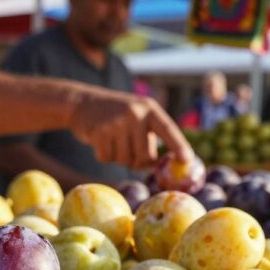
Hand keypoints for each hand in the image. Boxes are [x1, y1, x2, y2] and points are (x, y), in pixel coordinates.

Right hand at [68, 88, 193, 167]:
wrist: (83, 103)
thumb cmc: (117, 116)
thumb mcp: (137, 117)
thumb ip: (150, 137)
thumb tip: (159, 165)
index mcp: (149, 109)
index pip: (168, 130)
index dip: (179, 146)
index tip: (187, 161)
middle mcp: (134, 113)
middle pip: (144, 155)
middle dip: (138, 161)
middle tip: (131, 152)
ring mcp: (116, 122)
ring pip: (125, 160)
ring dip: (119, 158)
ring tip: (113, 141)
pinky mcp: (98, 131)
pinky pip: (107, 158)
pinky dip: (104, 156)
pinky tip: (101, 141)